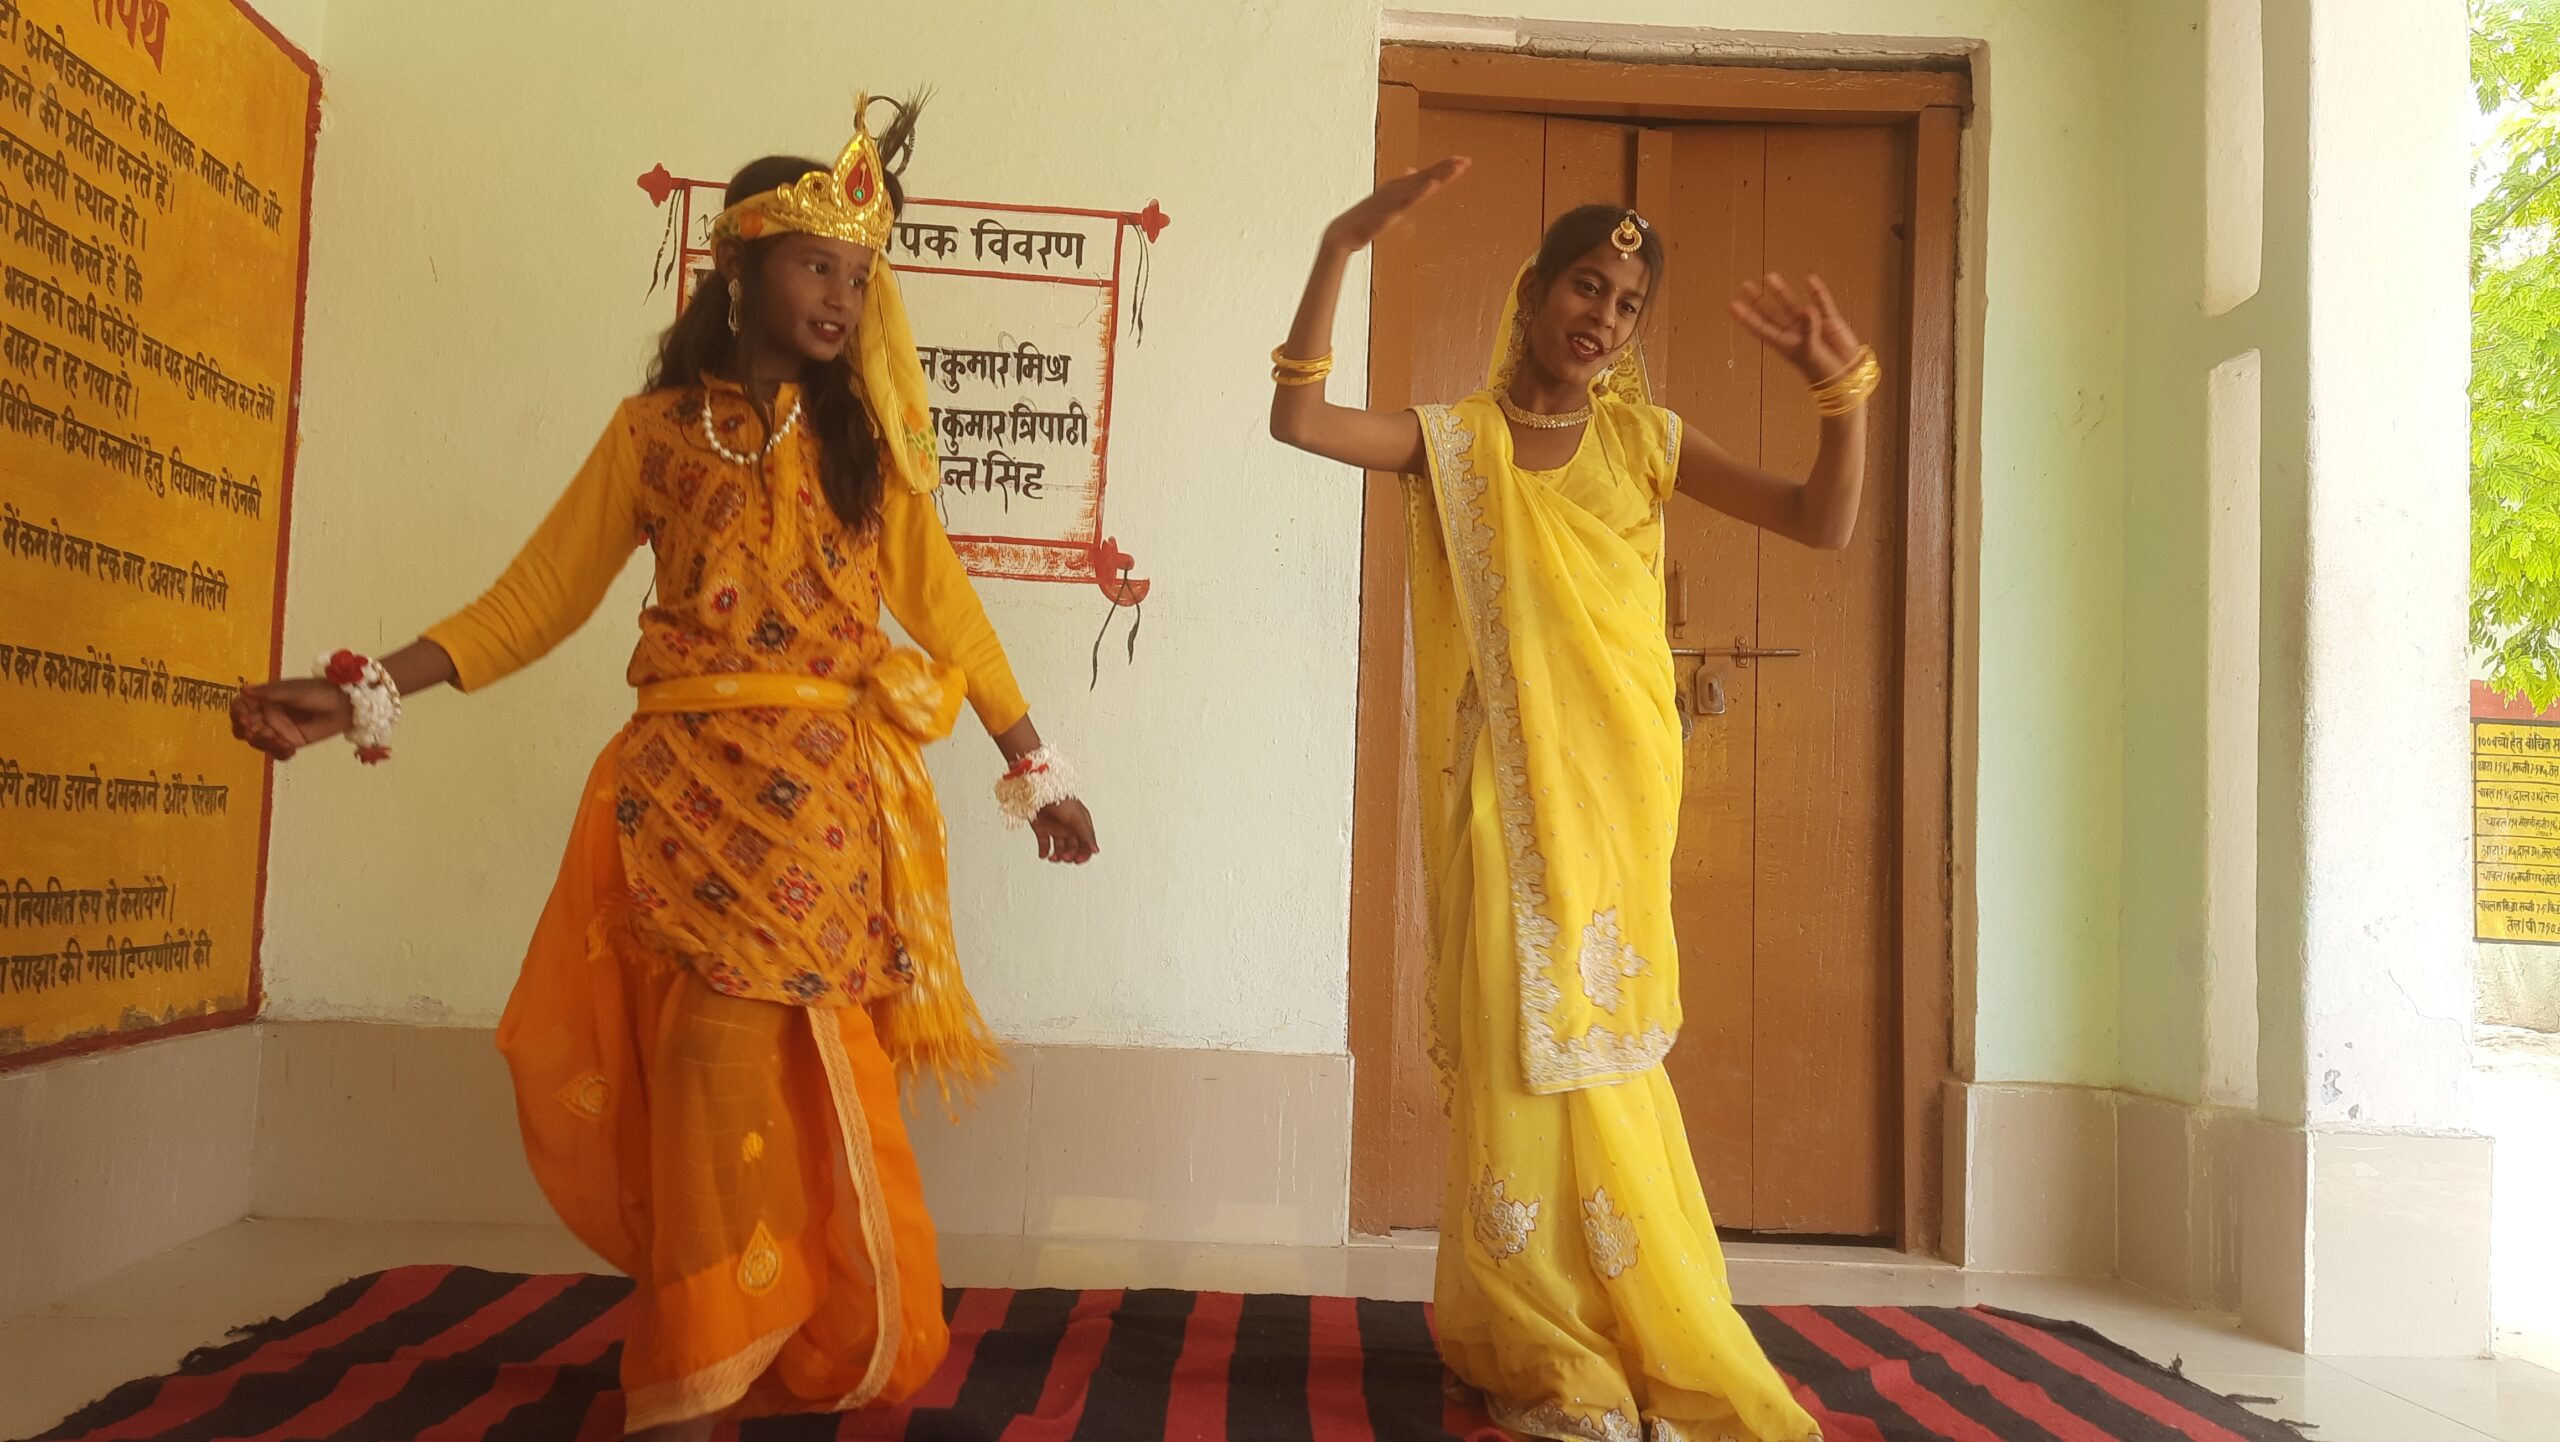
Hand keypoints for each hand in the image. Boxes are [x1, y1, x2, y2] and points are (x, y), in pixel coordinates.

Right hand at [230, 678, 351, 761]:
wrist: (344, 705)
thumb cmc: (317, 692)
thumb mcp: (292, 691)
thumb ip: (269, 693)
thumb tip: (243, 690)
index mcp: (263, 699)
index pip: (240, 707)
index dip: (237, 714)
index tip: (243, 718)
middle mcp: (266, 715)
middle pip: (244, 728)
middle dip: (247, 732)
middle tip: (255, 732)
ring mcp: (277, 730)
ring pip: (258, 742)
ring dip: (263, 743)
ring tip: (279, 740)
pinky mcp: (290, 742)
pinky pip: (276, 752)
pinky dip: (279, 753)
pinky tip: (290, 749)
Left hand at [1030, 797, 1097, 864]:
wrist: (1039, 792)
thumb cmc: (1061, 799)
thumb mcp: (1079, 819)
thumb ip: (1087, 835)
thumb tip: (1096, 850)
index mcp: (1081, 824)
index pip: (1086, 844)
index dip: (1084, 854)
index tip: (1079, 860)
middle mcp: (1069, 828)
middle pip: (1073, 849)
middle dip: (1070, 855)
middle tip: (1065, 857)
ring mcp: (1056, 829)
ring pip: (1059, 849)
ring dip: (1057, 856)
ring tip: (1053, 857)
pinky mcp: (1042, 830)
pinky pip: (1044, 846)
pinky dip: (1044, 853)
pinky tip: (1044, 855)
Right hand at [1321, 157, 1470, 254]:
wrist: (1343, 233)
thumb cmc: (1364, 219)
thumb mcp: (1386, 201)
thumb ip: (1402, 187)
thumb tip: (1413, 170)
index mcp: (1397, 187)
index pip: (1425, 175)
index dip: (1443, 167)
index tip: (1462, 161)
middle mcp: (1397, 189)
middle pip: (1426, 176)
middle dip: (1446, 168)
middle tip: (1467, 160)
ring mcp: (1393, 199)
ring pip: (1421, 185)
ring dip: (1438, 175)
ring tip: (1456, 168)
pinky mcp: (1388, 212)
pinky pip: (1408, 201)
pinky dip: (1421, 191)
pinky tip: (1433, 184)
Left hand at [1731, 273, 1865, 387]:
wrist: (1847, 374)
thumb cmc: (1822, 370)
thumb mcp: (1810, 352)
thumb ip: (1808, 330)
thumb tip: (1807, 309)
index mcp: (1784, 344)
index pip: (1761, 328)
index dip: (1747, 317)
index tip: (1732, 305)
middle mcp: (1794, 332)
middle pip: (1772, 313)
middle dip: (1759, 300)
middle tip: (1745, 286)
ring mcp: (1811, 324)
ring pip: (1792, 305)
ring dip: (1782, 292)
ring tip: (1770, 277)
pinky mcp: (1828, 320)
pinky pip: (1821, 302)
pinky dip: (1817, 292)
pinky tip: (1810, 279)